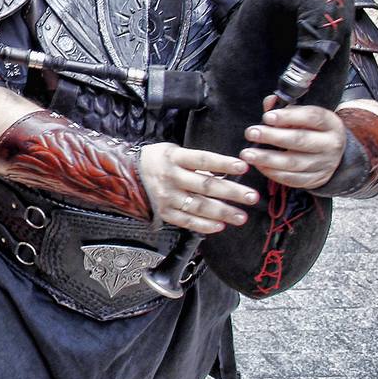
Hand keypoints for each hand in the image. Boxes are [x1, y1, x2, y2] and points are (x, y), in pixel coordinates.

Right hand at [139, 143, 257, 234]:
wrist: (125, 175)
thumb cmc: (157, 161)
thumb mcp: (173, 152)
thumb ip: (197, 164)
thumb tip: (223, 175)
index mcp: (174, 158)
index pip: (203, 160)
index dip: (223, 164)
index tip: (243, 167)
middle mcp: (171, 177)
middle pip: (205, 185)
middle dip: (231, 192)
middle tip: (251, 197)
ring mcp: (167, 196)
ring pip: (199, 206)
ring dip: (223, 212)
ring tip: (241, 216)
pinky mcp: (164, 212)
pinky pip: (187, 221)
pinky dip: (204, 225)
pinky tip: (219, 226)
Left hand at [240, 99, 346, 188]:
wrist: (331, 155)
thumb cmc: (311, 129)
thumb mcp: (304, 115)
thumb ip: (284, 108)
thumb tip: (269, 102)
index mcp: (330, 123)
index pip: (312, 117)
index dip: (288, 116)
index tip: (267, 117)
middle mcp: (330, 144)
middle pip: (300, 140)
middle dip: (272, 136)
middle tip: (251, 133)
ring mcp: (324, 164)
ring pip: (294, 163)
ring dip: (267, 158)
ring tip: (247, 154)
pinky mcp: (315, 180)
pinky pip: (292, 178)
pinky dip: (272, 173)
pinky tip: (258, 165)